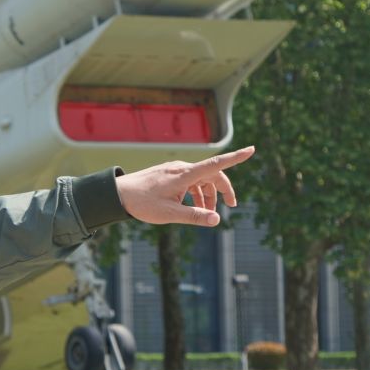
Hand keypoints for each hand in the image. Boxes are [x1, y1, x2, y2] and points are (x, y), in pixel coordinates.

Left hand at [115, 146, 254, 226]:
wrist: (118, 194)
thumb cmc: (142, 204)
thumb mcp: (169, 214)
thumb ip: (194, 216)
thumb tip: (217, 220)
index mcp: (184, 175)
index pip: (215, 164)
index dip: (235, 158)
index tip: (252, 150)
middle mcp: (182, 168)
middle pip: (213, 174)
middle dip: (224, 189)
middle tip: (232, 206)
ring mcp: (176, 170)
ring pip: (202, 179)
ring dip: (208, 195)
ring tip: (206, 213)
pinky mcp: (170, 174)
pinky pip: (191, 180)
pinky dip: (197, 193)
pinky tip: (193, 207)